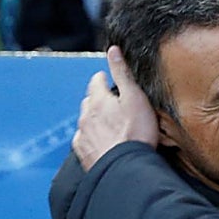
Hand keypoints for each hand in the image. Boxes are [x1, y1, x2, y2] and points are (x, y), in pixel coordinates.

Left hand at [73, 46, 160, 171]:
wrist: (125, 168)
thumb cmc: (135, 134)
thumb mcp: (135, 97)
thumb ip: (123, 73)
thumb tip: (113, 50)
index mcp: (98, 100)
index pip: (96, 81)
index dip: (103, 79)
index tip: (109, 80)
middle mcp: (86, 115)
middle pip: (89, 101)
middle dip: (98, 99)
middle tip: (111, 102)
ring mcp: (83, 135)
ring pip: (85, 120)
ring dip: (93, 119)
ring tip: (108, 123)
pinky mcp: (84, 152)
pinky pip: (83, 140)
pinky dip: (90, 137)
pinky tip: (100, 141)